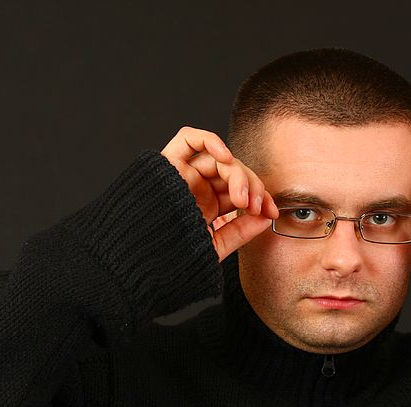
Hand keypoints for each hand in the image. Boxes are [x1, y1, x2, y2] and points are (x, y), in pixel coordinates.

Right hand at [160, 126, 277, 261]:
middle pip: (233, 173)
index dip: (260, 198)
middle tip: (257, 206)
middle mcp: (196, 189)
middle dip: (252, 186)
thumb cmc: (170, 261)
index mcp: (207, 208)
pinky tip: (225, 155)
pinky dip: (209, 139)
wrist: (139, 263)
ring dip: (237, 173)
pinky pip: (188, 139)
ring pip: (217, 159)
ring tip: (241, 197)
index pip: (240, 192)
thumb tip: (266, 217)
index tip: (271, 212)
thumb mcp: (213, 248)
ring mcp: (182, 175)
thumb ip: (239, 232)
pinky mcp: (166, 164)